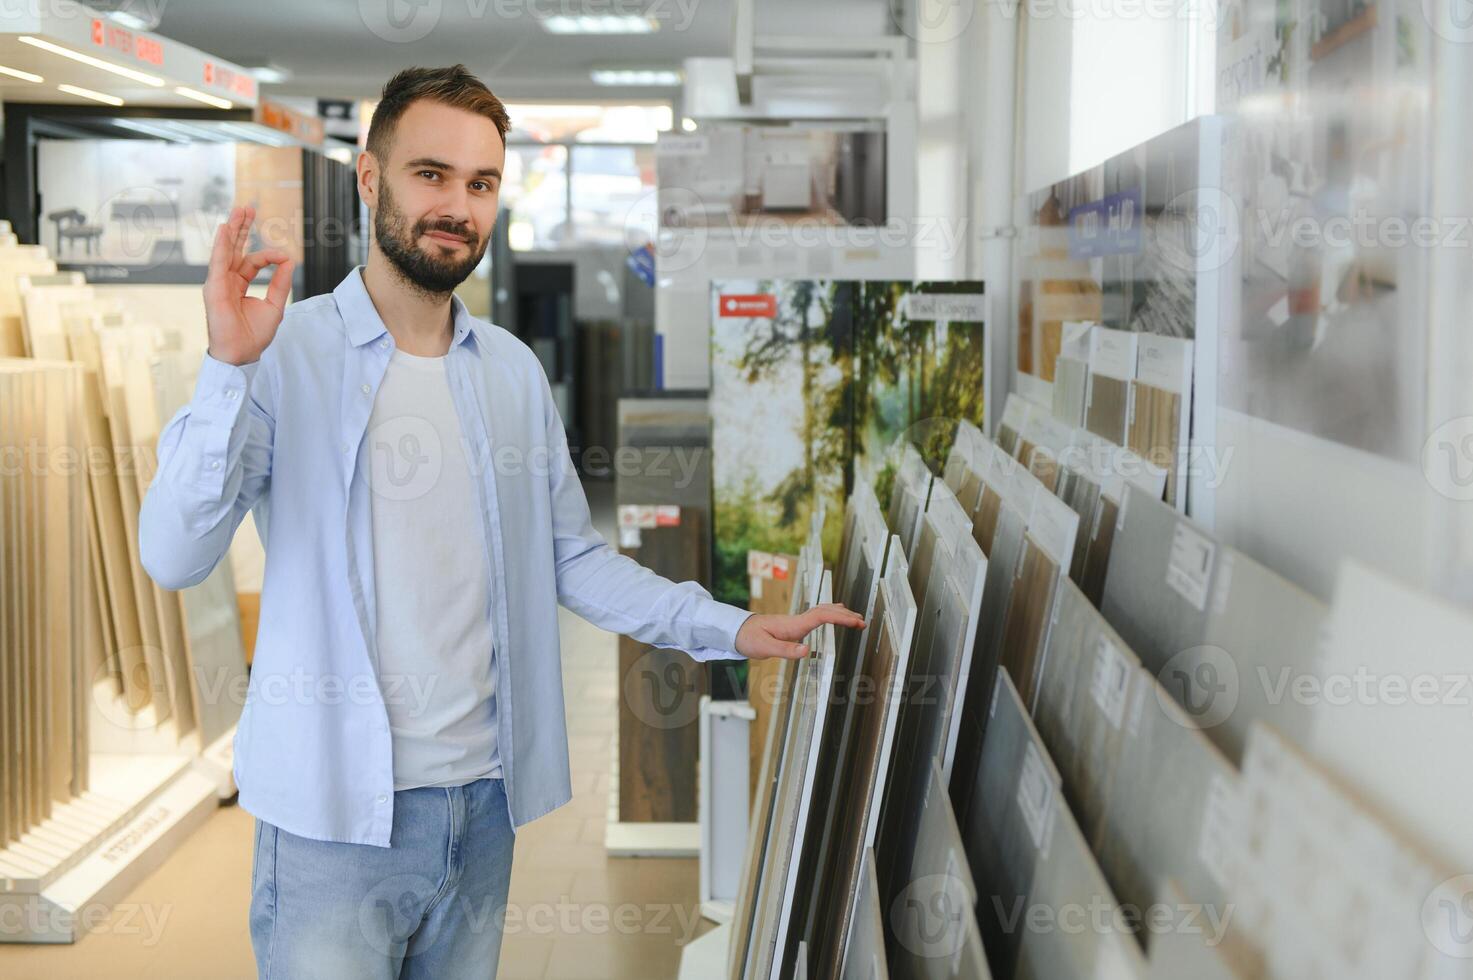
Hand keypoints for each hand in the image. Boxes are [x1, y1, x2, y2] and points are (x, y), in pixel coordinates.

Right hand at [204, 205, 293, 366]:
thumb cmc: (254, 334)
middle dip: (241, 228)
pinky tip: (223, 230)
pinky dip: (221, 245)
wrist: (242, 352)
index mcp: (239, 284)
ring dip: (232, 229)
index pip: (253, 261)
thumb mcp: (274, 305)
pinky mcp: (214, 288)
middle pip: (234, 248)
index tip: (285, 257)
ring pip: (225, 250)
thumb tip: (290, 261)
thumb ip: (281, 283)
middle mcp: (227, 280)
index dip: (270, 256)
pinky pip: (218, 263)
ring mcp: (219, 283)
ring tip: (237, 210)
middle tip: (247, 207)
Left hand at [735, 603, 865, 659]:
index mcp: (793, 625)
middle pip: (826, 611)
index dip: (841, 618)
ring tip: (854, 618)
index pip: (822, 616)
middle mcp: (796, 620)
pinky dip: (828, 615)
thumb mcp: (764, 648)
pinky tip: (830, 617)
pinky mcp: (791, 625)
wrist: (735, 631)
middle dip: (846, 615)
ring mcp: (794, 621)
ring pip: (821, 611)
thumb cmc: (748, 639)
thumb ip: (785, 650)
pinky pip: (815, 616)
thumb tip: (807, 651)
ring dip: (838, 613)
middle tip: (863, 622)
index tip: (857, 622)